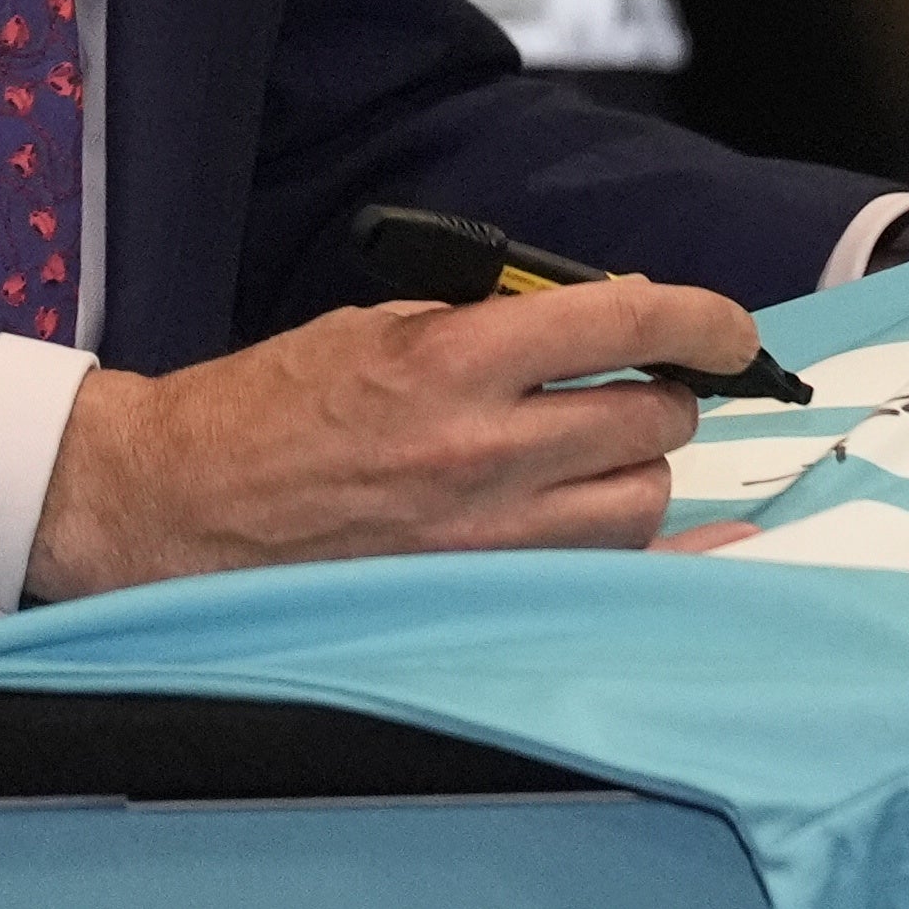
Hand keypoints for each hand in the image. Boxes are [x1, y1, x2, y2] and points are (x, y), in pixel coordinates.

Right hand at [24, 274, 755, 601]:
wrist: (181, 501)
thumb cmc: (267, 406)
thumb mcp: (376, 326)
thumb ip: (483, 323)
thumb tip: (586, 321)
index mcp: (450, 361)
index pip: (620, 322)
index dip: (698, 317)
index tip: (728, 326)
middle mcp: (480, 451)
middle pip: (649, 419)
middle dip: (664, 392)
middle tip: (643, 382)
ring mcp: (483, 536)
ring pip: (639, 503)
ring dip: (639, 468)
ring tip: (601, 450)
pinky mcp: (474, 591)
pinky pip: (601, 576)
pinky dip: (637, 546)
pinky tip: (664, 532)